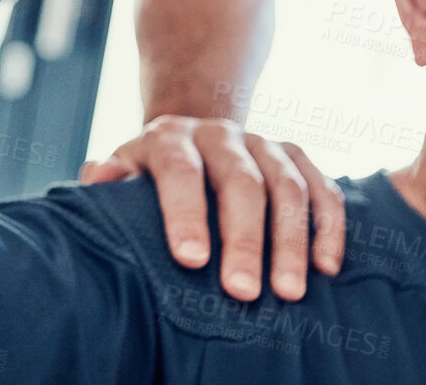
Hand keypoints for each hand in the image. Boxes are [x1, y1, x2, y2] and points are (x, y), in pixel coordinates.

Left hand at [80, 117, 344, 301]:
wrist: (192, 135)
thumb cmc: (150, 173)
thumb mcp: (124, 169)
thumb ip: (109, 177)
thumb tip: (97, 179)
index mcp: (171, 137)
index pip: (179, 169)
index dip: (185, 213)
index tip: (191, 260)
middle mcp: (220, 133)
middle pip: (240, 181)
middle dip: (244, 239)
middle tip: (243, 292)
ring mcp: (262, 142)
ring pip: (287, 185)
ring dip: (291, 241)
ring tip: (290, 292)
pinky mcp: (296, 155)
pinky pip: (322, 186)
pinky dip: (328, 225)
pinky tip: (327, 266)